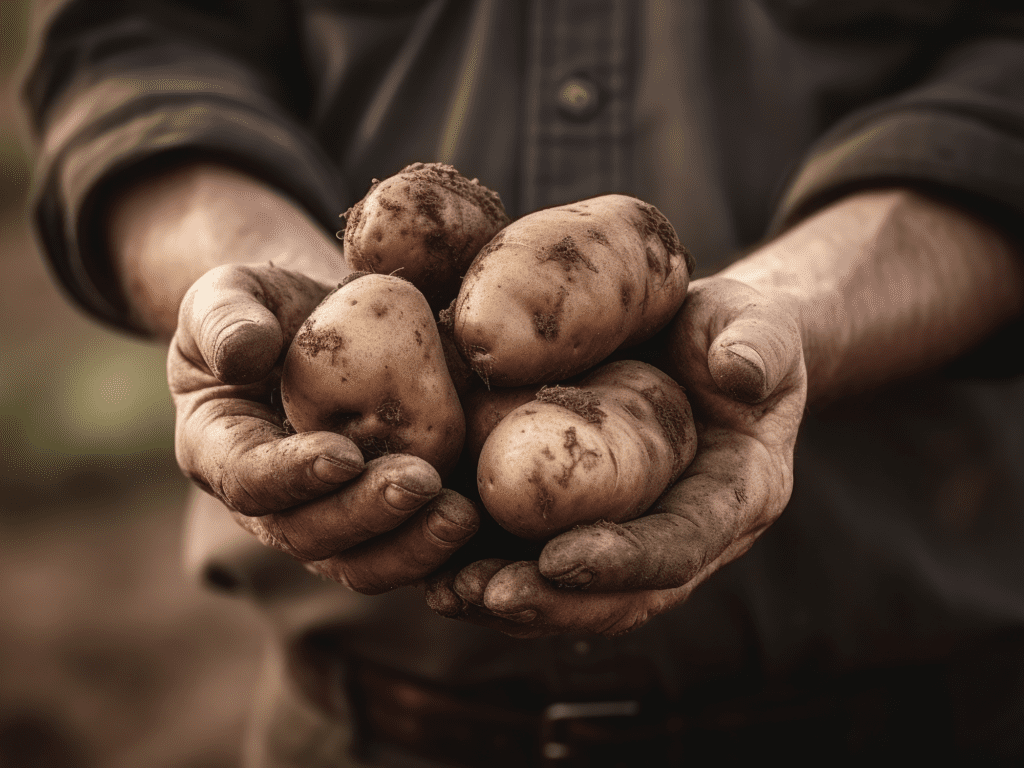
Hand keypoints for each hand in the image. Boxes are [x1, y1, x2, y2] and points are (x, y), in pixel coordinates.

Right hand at [169, 261, 479, 592]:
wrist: (319, 323)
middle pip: (309, 534)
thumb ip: (223, 319)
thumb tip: (240, 354)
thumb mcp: (228, 294)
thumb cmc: (266, 307)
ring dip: (410, 547)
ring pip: (360, 561)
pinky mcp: (379, 521)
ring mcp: (326, 518)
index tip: (343, 454)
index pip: (248, 480)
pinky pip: (405, 553)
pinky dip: (439, 551)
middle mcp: (270, 502)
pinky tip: (480, 526)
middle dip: (365, 514)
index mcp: (220, 451)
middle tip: (420, 483)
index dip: (293, 475)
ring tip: (460, 516)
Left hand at [426, 277, 805, 636]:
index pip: (681, 546)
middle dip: (554, 602)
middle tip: (486, 593)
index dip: (624, 561)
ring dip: (513, 602)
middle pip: (622, 596)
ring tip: (447, 592)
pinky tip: (436, 566)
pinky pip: (542, 565)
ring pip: (577, 596)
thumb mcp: (756, 323)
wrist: (699, 344)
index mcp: (736, 495)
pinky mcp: (590, 524)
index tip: (558, 558)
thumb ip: (757, 342)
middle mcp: (686, 534)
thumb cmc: (728, 330)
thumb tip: (739, 372)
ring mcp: (636, 536)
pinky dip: (491, 571)